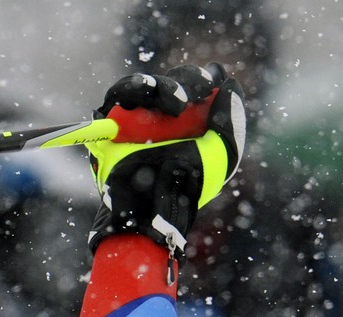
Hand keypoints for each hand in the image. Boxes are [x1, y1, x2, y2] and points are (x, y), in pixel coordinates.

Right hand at [85, 64, 245, 255]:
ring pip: (142, 85)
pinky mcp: (111, 124)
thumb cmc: (191, 187)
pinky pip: (116, 98)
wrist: (158, 210)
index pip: (193, 87)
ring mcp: (136, 119)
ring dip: (160, 85)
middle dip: (185, 81)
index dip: (202, 80)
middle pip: (169, 81)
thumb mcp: (221, 155)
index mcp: (188, 120)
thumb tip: (230, 84)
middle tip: (194, 95)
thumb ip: (230, 121)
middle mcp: (161, 116)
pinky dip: (131, 90)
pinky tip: (147, 92)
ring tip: (177, 102)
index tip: (214, 81)